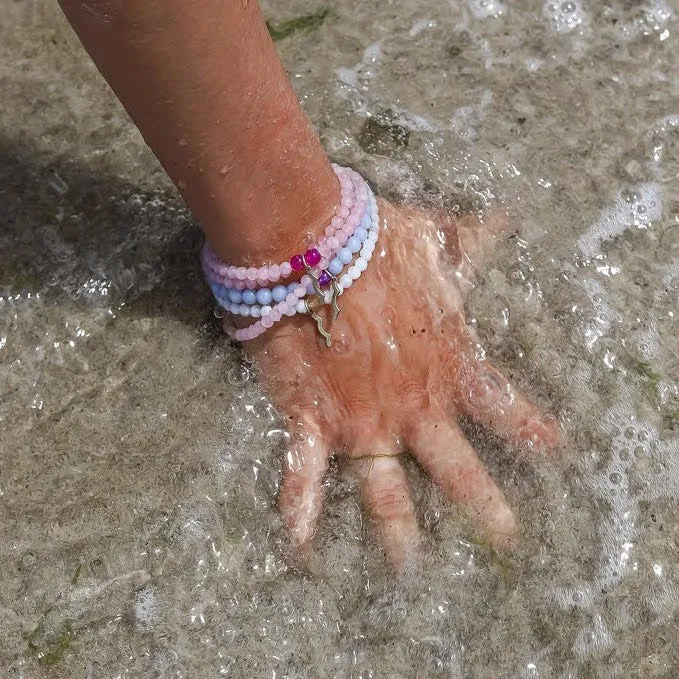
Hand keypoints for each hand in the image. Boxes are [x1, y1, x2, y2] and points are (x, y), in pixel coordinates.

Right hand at [242, 199, 559, 566]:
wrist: (308, 246)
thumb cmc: (372, 241)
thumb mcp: (433, 240)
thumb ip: (470, 240)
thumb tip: (504, 217)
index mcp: (447, 364)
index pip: (503, 406)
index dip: (531, 430)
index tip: (554, 450)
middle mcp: (412, 407)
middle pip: (456, 469)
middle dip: (483, 504)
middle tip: (504, 536)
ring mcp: (362, 421)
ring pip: (386, 492)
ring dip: (398, 532)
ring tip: (407, 568)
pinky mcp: (312, 421)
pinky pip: (304, 476)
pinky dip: (300, 514)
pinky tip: (300, 550)